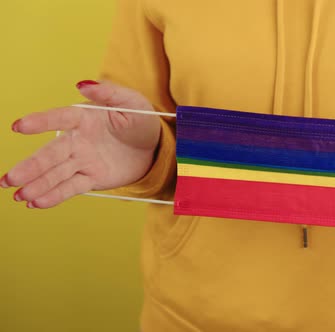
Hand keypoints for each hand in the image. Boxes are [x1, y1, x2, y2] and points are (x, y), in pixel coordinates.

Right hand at [1, 80, 160, 207]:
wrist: (154, 147)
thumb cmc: (140, 120)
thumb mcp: (131, 102)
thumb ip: (109, 93)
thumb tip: (83, 84)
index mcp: (84, 117)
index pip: (60, 119)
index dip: (41, 122)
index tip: (19, 126)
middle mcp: (77, 139)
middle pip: (51, 154)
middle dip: (30, 166)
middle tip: (8, 178)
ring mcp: (82, 160)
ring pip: (56, 173)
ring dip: (37, 184)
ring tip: (18, 195)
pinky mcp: (90, 178)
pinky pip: (70, 187)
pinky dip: (54, 196)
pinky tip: (36, 203)